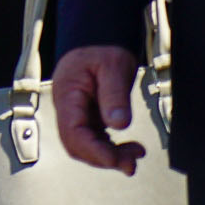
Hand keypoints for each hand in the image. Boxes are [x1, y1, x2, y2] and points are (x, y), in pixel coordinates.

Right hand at [52, 45, 145, 175]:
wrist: (98, 41)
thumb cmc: (103, 49)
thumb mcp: (114, 65)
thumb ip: (115, 94)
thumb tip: (119, 125)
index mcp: (68, 95)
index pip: (73, 132)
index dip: (93, 151)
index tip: (116, 160)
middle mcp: (68, 109)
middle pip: (77, 146)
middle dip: (103, 159)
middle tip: (132, 163)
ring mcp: (77, 115)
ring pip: (85, 147)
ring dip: (109, 157)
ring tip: (136, 155)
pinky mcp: (88, 119)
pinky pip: (95, 142)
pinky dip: (111, 150)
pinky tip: (130, 149)